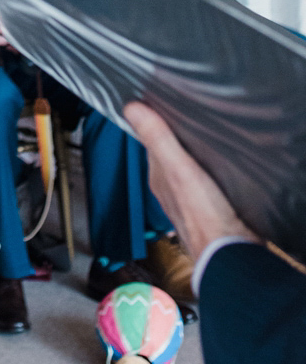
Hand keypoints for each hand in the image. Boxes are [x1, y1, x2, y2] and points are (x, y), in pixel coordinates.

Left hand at [124, 102, 256, 261]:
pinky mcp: (213, 213)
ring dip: (193, 157)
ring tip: (204, 137)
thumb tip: (132, 109)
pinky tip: (220, 169)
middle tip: (187, 117)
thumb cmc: (204, 216)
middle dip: (177, 141)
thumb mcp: (180, 169)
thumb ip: (158, 139)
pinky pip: (207, 186)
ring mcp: (191, 204)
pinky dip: (209, 174)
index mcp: (159, 179)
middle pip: (170, 158)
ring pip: (187, 172)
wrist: (231, 256)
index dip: (157, 126)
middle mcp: (171, 192)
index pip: (152, 145)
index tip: (162, 107)